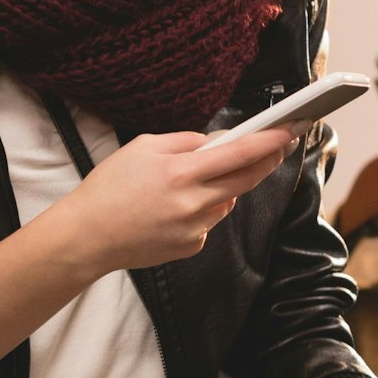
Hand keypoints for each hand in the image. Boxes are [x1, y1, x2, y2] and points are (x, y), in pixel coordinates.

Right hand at [52, 125, 294, 275]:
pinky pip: (209, 221)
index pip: (238, 154)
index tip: (289, 131)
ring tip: (192, 182)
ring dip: (224, 186)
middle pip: (246, 179)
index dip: (269, 142)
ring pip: (227, 201)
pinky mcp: (191, 246)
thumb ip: (183, 142)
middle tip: (277, 148)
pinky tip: (172, 209)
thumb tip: (216, 143)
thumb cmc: (107, 188)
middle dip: (266, 161)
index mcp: (180, 173)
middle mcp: (193, 203)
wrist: (87, 237)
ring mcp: (194, 228)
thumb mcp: (141, 148)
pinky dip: (202, 209)